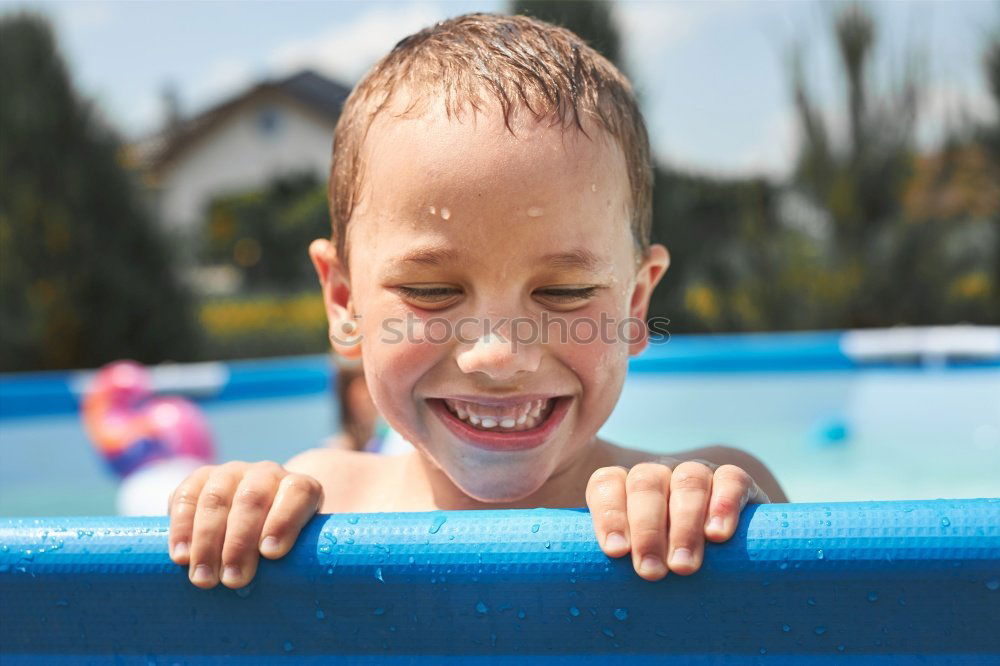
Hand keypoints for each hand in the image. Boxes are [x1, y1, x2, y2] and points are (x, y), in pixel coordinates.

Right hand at [167, 461, 323, 588]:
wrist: (257, 526)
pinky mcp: (201, 480)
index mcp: (303, 489)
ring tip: (203, 578)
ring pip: (218, 496)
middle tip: (232, 581)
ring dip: (207, 539)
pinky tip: (178, 555)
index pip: (299, 493)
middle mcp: (269, 474)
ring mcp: (234, 473)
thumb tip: (351, 576)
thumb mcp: (314, 549)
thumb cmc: (291, 552)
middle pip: (253, 497)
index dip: (285, 520)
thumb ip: (323, 554)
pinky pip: (187, 493)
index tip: (272, 554)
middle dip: (240, 541)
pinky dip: (180, 524)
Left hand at [585, 460, 769, 580]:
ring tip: (683, 566)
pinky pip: (731, 479)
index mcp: (627, 490)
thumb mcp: (639, 564)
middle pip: (645, 483)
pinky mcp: (738, 484)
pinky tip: (718, 535)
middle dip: (646, 529)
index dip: (609, 514)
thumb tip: (593, 589)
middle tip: (650, 571)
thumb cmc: (666, 569)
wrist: (730, 568)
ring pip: (687, 480)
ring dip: (684, 524)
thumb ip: (621, 564)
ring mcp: (698, 475)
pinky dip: (723, 504)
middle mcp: (660, 477)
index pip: (607, 484)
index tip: (616, 552)